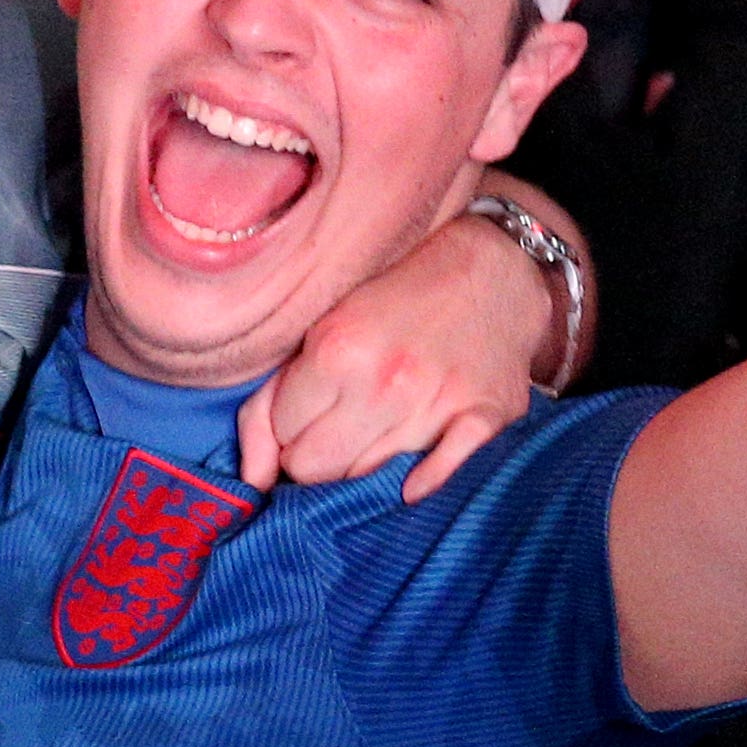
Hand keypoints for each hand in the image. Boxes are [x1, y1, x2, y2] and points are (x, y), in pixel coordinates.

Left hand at [246, 206, 546, 501]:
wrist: (495, 266)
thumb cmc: (397, 294)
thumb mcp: (322, 325)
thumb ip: (270, 400)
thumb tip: (252, 479)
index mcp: (336, 351)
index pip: (282, 437)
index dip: (291, 423)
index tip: (311, 405)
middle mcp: (385, 383)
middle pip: (317, 468)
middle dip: (316, 453)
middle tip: (336, 422)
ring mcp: (437, 404)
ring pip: (367, 480)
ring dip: (363, 459)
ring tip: (376, 422)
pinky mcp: (484, 419)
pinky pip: (435, 478)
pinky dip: (421, 477)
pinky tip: (416, 457)